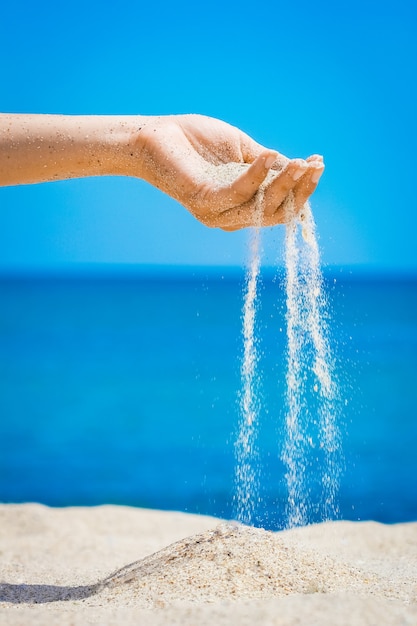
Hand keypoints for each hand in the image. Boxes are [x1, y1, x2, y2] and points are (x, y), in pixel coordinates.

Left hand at [132, 115, 323, 229]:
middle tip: (316, 166)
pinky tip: (271, 156)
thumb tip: (297, 167)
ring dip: (284, 185)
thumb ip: (265, 163)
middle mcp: (231, 216)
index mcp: (241, 205)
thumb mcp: (240, 151)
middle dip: (300, 190)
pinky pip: (238, 192)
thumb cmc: (196, 142)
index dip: (301, 190)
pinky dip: (257, 175)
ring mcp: (217, 212)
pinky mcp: (204, 201)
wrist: (156, 136)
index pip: (279, 207)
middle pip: (275, 212)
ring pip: (261, 206)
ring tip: (300, 163)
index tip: (319, 165)